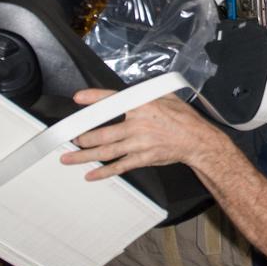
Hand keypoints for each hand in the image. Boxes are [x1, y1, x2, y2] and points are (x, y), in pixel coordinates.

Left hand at [60, 89, 225, 180]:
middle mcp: (138, 125)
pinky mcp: (143, 158)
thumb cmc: (184, 118)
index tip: (78, 98)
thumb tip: (132, 90)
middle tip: (72, 138)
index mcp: (143, 106)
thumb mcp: (167, 96)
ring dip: (84, 156)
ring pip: (106, 151)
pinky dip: (103, 172)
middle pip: (102, 132)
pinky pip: (119, 166)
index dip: (93, 98)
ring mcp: (139, 144)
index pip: (113, 100)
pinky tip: (91, 175)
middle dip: (83, 136)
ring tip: (69, 158)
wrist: (198, 141)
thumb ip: (147, 93)